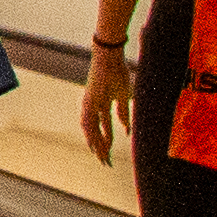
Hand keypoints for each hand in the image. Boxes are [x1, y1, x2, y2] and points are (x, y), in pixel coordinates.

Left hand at [78, 41, 134, 162]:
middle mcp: (91, 106)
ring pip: (90, 129)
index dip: (104, 143)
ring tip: (102, 157)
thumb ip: (123, 113)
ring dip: (96, 143)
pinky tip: (96, 142)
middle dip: (99, 148)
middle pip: (93, 132)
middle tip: (105, 162)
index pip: (100, 129)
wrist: (109, 54)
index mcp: (98, 105)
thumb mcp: (123, 94)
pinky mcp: (91, 98)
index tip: (108, 156)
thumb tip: (126, 132)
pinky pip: (90, 119)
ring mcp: (89, 102)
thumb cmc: (117, 71)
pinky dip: (93, 132)